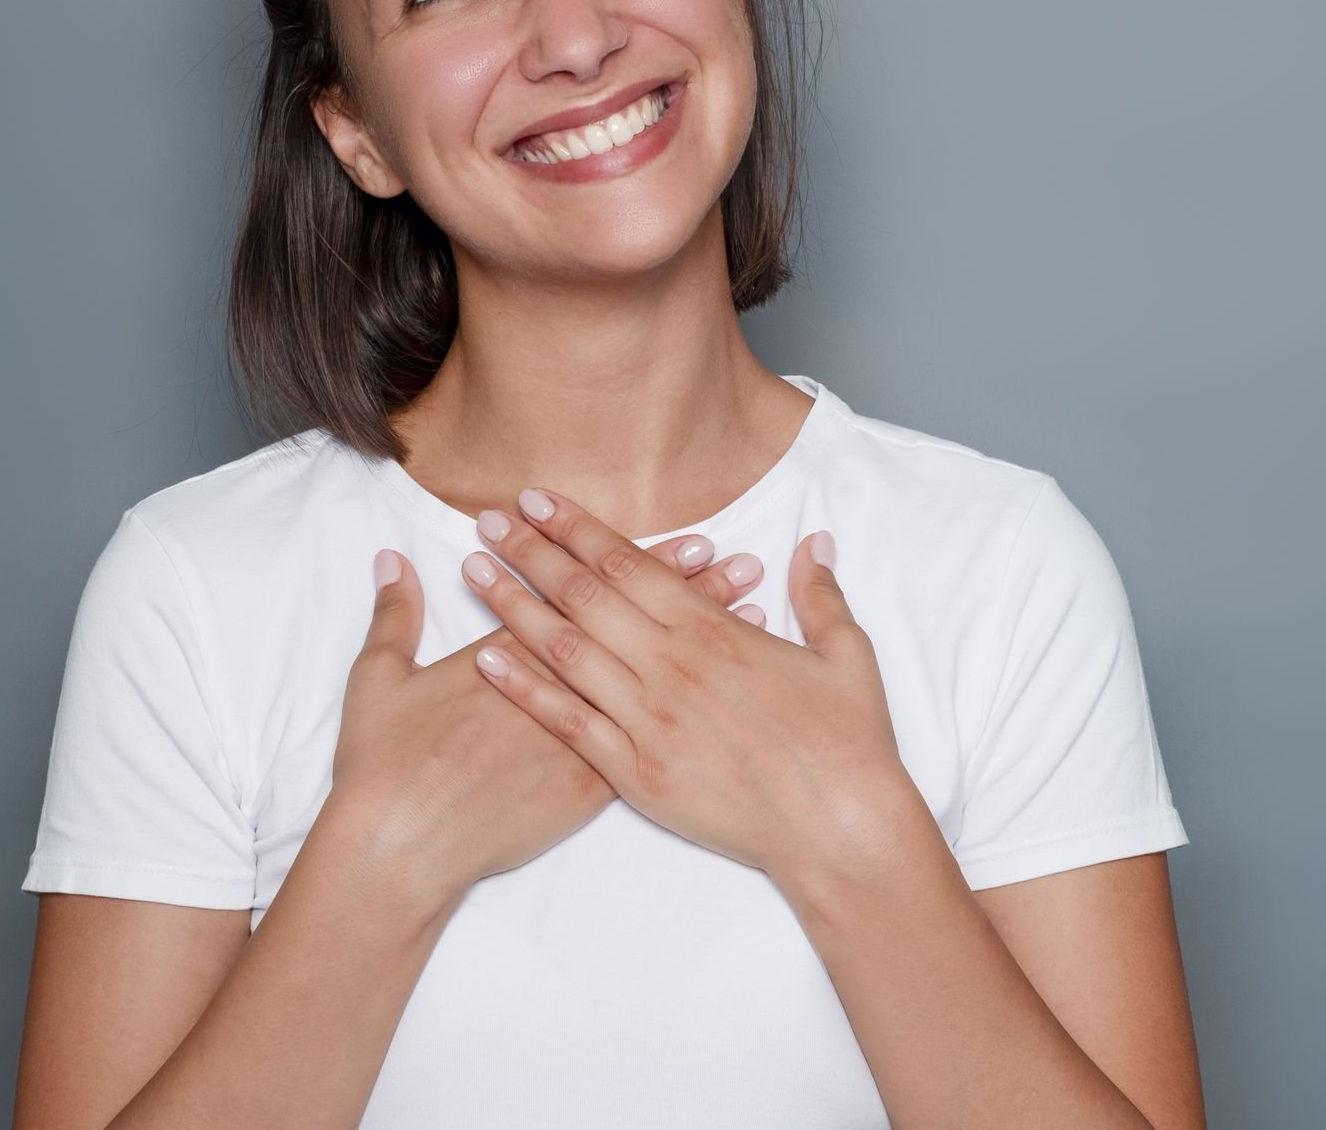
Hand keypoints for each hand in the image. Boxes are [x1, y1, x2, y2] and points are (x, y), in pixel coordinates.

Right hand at [327, 532, 770, 904]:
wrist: (400, 848)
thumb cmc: (383, 768)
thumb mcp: (378, 682)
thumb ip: (393, 618)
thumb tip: (391, 562)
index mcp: (508, 656)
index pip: (582, 596)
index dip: (630, 565)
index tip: (679, 538)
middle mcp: (554, 688)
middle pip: (629, 625)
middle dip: (682, 586)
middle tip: (728, 551)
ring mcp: (576, 738)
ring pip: (651, 674)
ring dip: (699, 633)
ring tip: (746, 599)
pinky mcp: (587, 786)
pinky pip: (651, 734)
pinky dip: (691, 702)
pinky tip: (724, 682)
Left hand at [459, 486, 919, 883]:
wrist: (840, 825)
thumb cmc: (850, 742)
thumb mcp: (846, 654)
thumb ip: (821, 593)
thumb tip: (813, 540)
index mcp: (716, 632)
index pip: (630, 565)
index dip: (579, 529)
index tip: (540, 500)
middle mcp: (672, 666)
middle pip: (584, 595)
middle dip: (532, 552)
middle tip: (488, 519)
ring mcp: (649, 719)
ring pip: (566, 650)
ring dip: (515, 607)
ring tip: (475, 573)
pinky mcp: (637, 771)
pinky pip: (569, 722)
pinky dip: (525, 689)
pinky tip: (488, 661)